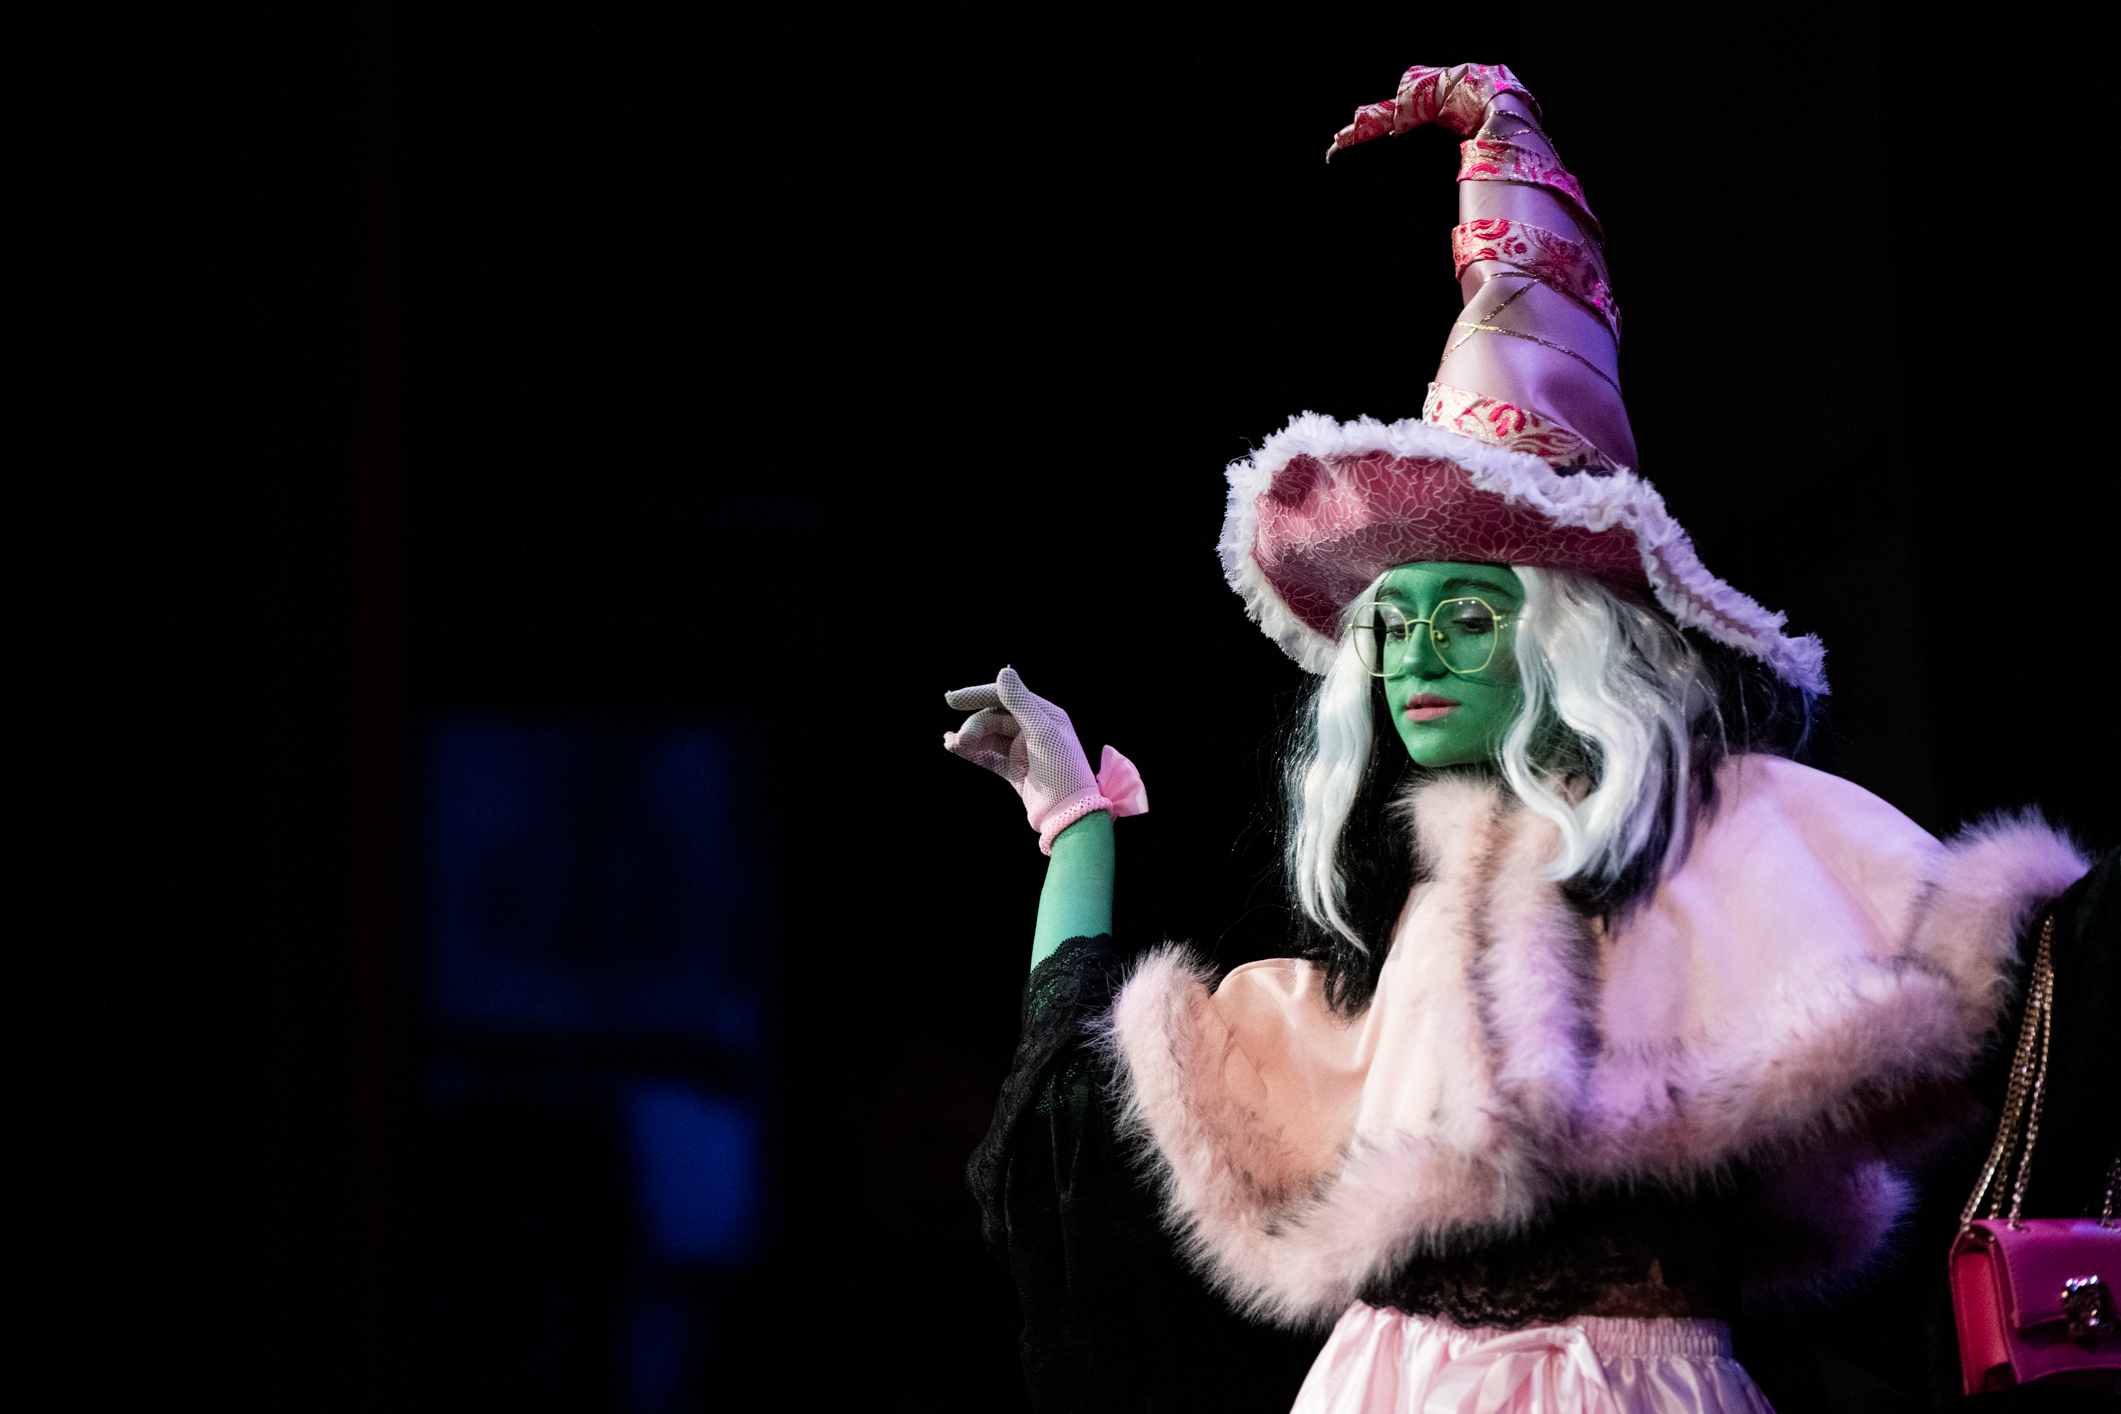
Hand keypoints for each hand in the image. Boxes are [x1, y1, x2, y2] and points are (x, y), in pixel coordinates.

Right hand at [943, 667, 1147, 853]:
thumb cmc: (1063, 771)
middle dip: (973, 727)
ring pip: (988, 737)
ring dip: (969, 739)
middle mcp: (1032, 729)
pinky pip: (988, 756)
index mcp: (1044, 714)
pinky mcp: (1014, 769)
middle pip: (992, 719)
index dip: (978, 695)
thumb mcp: (1043, 733)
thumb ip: (1021, 703)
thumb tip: (1003, 672)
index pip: (1005, 697)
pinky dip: (972, 753)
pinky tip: (957, 751)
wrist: (1068, 814)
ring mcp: (1022, 750)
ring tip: (951, 746)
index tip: (952, 700)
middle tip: (959, 741)